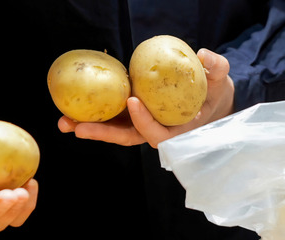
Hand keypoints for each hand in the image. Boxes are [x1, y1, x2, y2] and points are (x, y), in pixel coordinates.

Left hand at [58, 48, 234, 147]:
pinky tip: (70, 109)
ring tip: (64, 122)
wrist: (208, 97)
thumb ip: (215, 68)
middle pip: (127, 138)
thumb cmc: (213, 90)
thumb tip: (203, 55)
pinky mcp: (131, 115)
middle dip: (102, 134)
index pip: (158, 133)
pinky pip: (111, 118)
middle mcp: (155, 131)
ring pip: (114, 131)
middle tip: (78, 128)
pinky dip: (91, 115)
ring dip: (89, 128)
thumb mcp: (220, 78)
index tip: (133, 101)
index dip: (145, 121)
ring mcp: (142, 124)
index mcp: (177, 131)